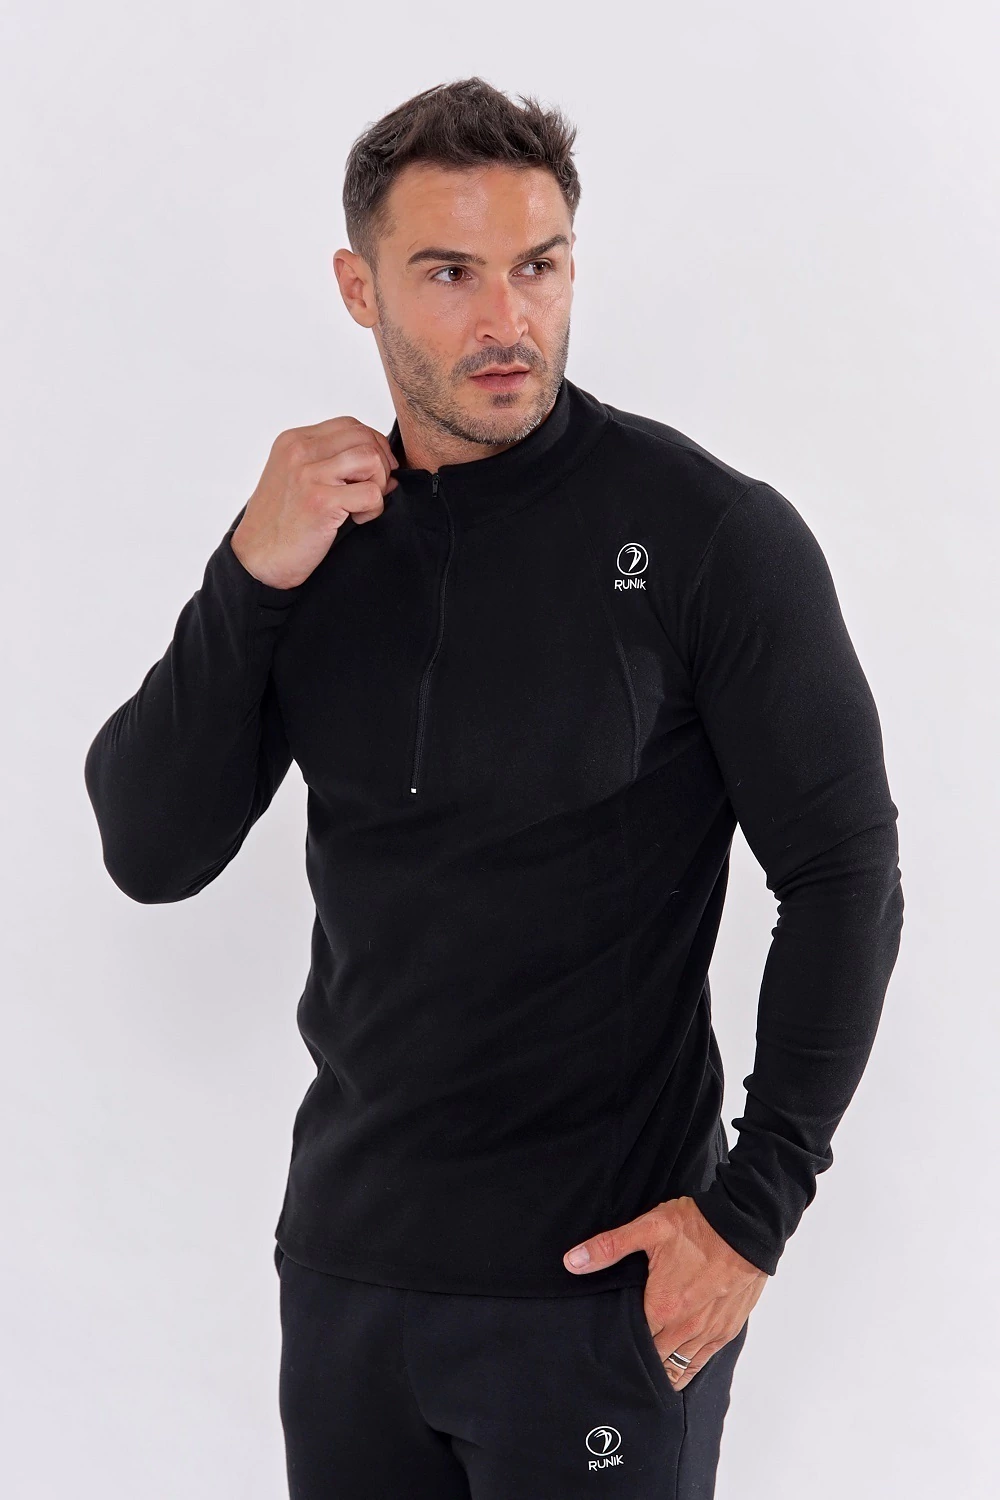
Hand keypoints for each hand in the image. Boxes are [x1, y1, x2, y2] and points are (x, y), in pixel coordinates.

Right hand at [231, 415, 398, 589]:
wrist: (258, 558)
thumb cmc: (283, 524)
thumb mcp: (301, 481)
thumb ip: (336, 465)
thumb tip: (390, 466)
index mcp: (294, 441)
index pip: (350, 425)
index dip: (373, 446)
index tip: (373, 474)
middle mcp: (299, 451)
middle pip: (365, 437)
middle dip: (381, 465)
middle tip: (371, 492)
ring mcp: (309, 474)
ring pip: (371, 458)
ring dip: (378, 484)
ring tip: (361, 506)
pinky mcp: (321, 500)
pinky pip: (371, 493)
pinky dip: (373, 508)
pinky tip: (356, 520)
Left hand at [562, 1195, 767, 1390]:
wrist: (748, 1226)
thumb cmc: (698, 1226)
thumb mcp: (649, 1228)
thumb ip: (609, 1247)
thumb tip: (572, 1261)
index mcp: (662, 1308)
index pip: (632, 1342)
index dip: (618, 1344)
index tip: (605, 1345)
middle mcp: (685, 1328)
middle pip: (654, 1360)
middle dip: (637, 1361)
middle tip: (620, 1359)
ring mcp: (708, 1333)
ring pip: (678, 1368)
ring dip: (661, 1369)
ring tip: (644, 1371)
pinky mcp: (727, 1330)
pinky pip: (702, 1362)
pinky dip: (687, 1368)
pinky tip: (675, 1367)